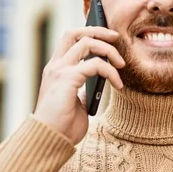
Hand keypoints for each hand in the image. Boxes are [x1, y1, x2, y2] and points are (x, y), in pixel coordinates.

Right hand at [33, 27, 124, 144]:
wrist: (51, 141)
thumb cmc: (63, 126)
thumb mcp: (76, 102)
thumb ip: (83, 89)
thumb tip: (100, 81)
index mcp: (56, 70)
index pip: (70, 39)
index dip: (89, 33)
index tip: (108, 36)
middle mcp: (55, 66)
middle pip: (75, 33)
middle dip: (98, 30)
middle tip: (117, 37)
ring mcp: (59, 71)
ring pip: (87, 43)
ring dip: (109, 50)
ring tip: (121, 64)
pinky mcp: (67, 79)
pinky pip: (95, 64)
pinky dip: (111, 71)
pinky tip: (118, 85)